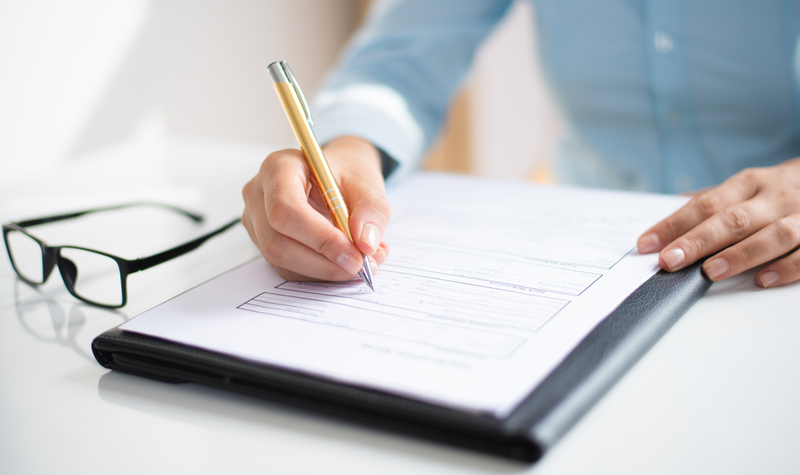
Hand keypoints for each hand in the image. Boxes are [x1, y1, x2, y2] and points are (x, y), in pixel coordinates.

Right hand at [242, 136, 390, 280]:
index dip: (320, 238)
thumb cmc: (346, 175)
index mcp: (278, 168)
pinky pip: (288, 269)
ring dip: (325, 270)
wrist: (336, 179)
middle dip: (324, 261)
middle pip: (278, 241)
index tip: (355, 253)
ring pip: (282, 260)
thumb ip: (371, 210)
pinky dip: (320, 272)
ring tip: (362, 262)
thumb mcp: (368, 183)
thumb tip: (365, 243)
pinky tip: (344, 262)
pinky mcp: (264, 243)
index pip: (286, 209)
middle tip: (362, 265)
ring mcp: (256, 221)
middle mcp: (259, 195)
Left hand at [636, 158, 799, 287]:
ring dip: (740, 254)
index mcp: (749, 184)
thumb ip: (712, 202)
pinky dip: (786, 267)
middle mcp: (775, 197)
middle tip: (669, 260)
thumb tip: (667, 211)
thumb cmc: (780, 191)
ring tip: (711, 271)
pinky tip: (762, 279)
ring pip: (773, 234)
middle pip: (733, 219)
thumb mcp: (747, 187)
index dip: (674, 224)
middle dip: (698, 241)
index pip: (705, 204)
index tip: (647, 244)